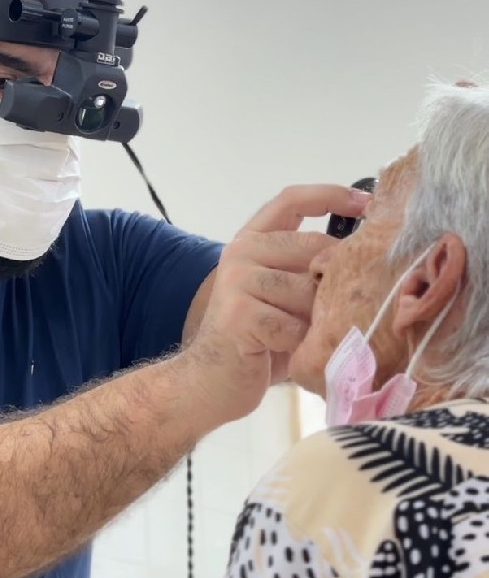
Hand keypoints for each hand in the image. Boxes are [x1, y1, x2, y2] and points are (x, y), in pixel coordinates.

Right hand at [182, 184, 370, 425]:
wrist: (211, 383)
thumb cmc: (258, 342)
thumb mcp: (285, 296)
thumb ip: (308, 270)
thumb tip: (367, 254)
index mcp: (251, 241)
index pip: (292, 200)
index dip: (332, 195)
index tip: (368, 202)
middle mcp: (241, 253)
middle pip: (313, 248)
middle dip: (335, 281)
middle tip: (341, 309)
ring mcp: (237, 282)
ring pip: (308, 290)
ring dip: (318, 320)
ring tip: (310, 338)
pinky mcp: (239, 315)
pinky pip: (295, 326)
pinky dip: (301, 345)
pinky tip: (291, 354)